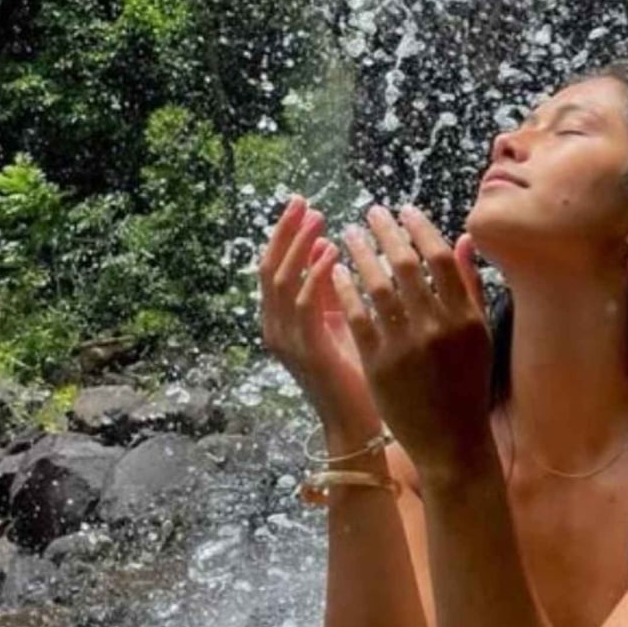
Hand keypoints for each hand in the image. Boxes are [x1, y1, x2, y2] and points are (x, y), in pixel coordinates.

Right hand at [258, 194, 379, 434]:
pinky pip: (303, 305)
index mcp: (282, 320)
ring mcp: (286, 341)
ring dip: (299, 246)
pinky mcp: (306, 351)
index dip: (285, 234)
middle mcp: (275, 329)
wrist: (358, 424)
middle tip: (303, 202)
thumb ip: (331, 288)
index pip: (273, 267)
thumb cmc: (356, 372)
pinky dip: (315, 274)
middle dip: (286, 232)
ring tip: (319, 218)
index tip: (303, 204)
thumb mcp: (340, 321)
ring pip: (281, 281)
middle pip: (269, 268)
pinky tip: (332, 253)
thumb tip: (329, 243)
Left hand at [330, 204, 494, 476]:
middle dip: (385, 233)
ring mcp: (406, 346)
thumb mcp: (478, 335)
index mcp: (465, 317)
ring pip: (378, 287)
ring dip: (361, 254)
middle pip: (407, 266)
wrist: (451, 441)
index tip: (403, 211)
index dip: (420, 229)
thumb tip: (463, 238)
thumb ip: (471, 286)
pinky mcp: (379, 364)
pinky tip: (337, 272)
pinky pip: (357, 317)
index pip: (440, 258)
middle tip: (370, 213)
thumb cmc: (467, 384)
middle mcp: (437, 328)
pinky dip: (346, 290)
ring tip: (347, 235)